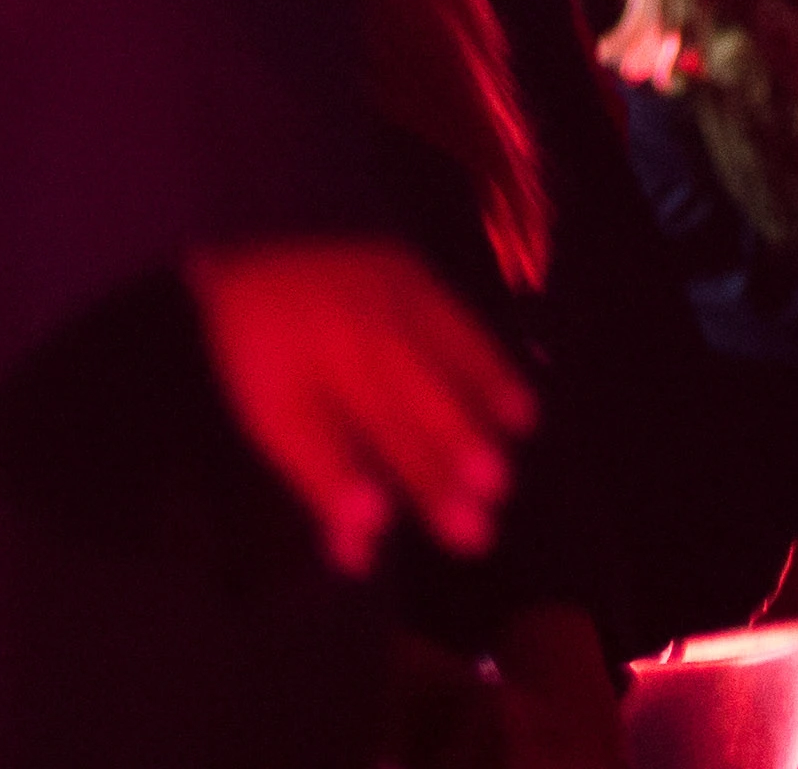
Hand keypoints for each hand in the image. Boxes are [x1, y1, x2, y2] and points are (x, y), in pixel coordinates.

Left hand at [189, 235, 532, 571]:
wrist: (274, 237)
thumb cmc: (275, 351)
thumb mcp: (274, 419)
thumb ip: (323, 486)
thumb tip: (361, 559)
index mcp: (286, 379)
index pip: (320, 443)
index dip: (344, 484)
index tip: (380, 525)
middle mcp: (332, 343)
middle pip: (384, 418)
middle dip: (427, 474)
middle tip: (472, 533)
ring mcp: (377, 307)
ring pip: (425, 376)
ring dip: (463, 429)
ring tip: (499, 481)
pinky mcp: (416, 280)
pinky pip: (459, 332)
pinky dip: (491, 374)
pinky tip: (524, 417)